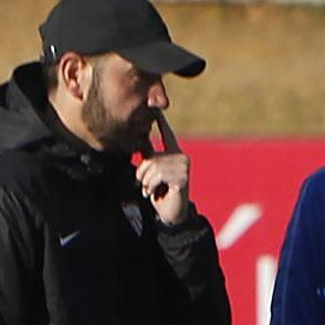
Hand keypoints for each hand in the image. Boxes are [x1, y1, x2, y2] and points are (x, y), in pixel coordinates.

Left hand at [136, 111, 191, 226]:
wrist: (171, 214)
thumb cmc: (161, 193)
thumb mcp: (152, 174)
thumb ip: (149, 161)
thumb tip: (140, 144)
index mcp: (174, 153)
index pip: (168, 134)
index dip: (162, 122)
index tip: (156, 110)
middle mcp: (181, 157)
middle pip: (152, 158)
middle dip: (143, 173)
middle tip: (144, 186)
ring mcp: (184, 167)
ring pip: (154, 167)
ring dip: (146, 182)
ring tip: (149, 190)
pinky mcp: (183, 178)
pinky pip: (159, 176)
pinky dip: (152, 186)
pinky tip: (155, 193)